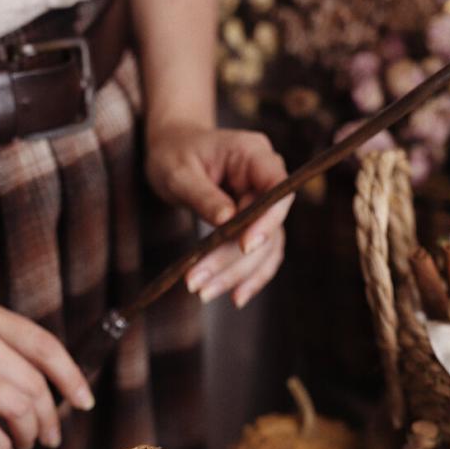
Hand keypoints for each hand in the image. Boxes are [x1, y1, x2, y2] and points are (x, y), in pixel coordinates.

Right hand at [0, 300, 93, 448]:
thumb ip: (1, 342)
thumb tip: (49, 382)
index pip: (44, 346)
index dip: (71, 378)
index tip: (83, 402)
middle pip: (34, 384)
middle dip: (50, 417)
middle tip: (50, 436)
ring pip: (15, 408)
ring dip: (28, 434)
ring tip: (26, 444)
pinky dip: (0, 446)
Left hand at [146, 124, 293, 307]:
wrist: (172, 151)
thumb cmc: (173, 153)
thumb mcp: (178, 171)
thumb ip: (204, 195)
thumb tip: (227, 220)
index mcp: (253, 154)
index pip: (276, 189)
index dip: (267, 219)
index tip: (245, 245)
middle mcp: (266, 179)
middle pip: (267, 226)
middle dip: (234, 259)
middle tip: (198, 283)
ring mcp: (263, 204)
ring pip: (264, 248)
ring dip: (237, 274)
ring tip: (204, 293)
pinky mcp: (255, 225)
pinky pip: (260, 255)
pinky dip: (249, 277)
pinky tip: (235, 297)